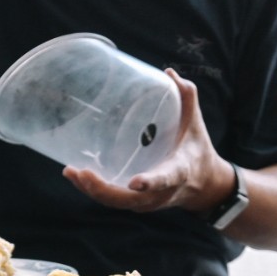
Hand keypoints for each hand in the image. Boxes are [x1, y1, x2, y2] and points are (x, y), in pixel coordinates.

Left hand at [63, 69, 229, 213]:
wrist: (205, 185)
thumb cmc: (196, 149)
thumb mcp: (195, 124)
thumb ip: (186, 98)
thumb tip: (167, 73)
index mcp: (179, 172)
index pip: (165, 179)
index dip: (150, 182)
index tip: (134, 182)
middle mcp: (161, 193)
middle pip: (129, 198)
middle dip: (104, 189)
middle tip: (82, 172)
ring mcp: (148, 202)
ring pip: (117, 202)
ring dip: (93, 191)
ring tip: (71, 173)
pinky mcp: (137, 203)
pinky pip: (114, 201)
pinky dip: (95, 192)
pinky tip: (77, 178)